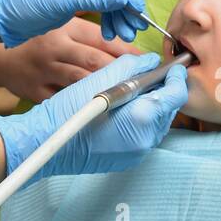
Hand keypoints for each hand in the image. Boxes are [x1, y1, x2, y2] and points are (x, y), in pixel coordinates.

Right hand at [0, 17, 142, 102]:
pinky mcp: (36, 91)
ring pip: (83, 82)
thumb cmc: (36, 39)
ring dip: (107, 90)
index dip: (128, 51)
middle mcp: (56, 49)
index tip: (147, 61)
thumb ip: (89, 30)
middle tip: (145, 82)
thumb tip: (126, 39)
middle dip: (124, 73)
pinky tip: (100, 110)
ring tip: (129, 97)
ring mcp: (45, 71)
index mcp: (64, 29)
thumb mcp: (60, 24)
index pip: (102, 39)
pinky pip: (63, 100)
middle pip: (96, 62)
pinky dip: (81, 105)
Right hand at [0, 52, 188, 184]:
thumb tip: (150, 60)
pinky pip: (144, 135)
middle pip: (168, 110)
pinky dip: (141, 119)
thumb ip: (130, 67)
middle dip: (164, 90)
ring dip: (152, 105)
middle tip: (154, 74)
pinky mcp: (127, 159)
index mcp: (141, 119)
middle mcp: (145, 141)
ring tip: (138, 90)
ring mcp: (137, 154)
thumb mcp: (99, 79)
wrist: (44, 142)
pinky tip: (126, 108)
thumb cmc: (68, 109)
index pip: (175, 95)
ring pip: (156, 123)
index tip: (172, 66)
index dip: (176, 77)